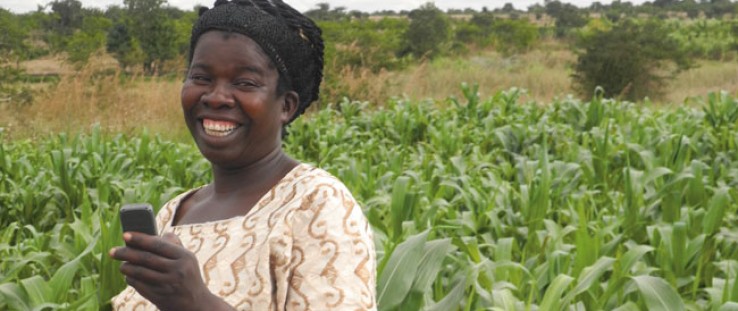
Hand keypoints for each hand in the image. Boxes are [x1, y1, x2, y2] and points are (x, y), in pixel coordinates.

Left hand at [109, 232, 232, 310]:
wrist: (196, 304)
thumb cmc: (188, 275)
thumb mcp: (187, 259)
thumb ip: (172, 244)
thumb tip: (148, 235)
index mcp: (185, 257)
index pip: (158, 244)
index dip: (140, 239)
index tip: (125, 235)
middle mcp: (177, 270)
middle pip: (146, 258)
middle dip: (126, 254)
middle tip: (113, 251)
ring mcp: (168, 284)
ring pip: (140, 272)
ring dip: (127, 267)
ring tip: (122, 264)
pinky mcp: (159, 297)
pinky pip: (139, 285)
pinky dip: (131, 279)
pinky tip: (129, 276)